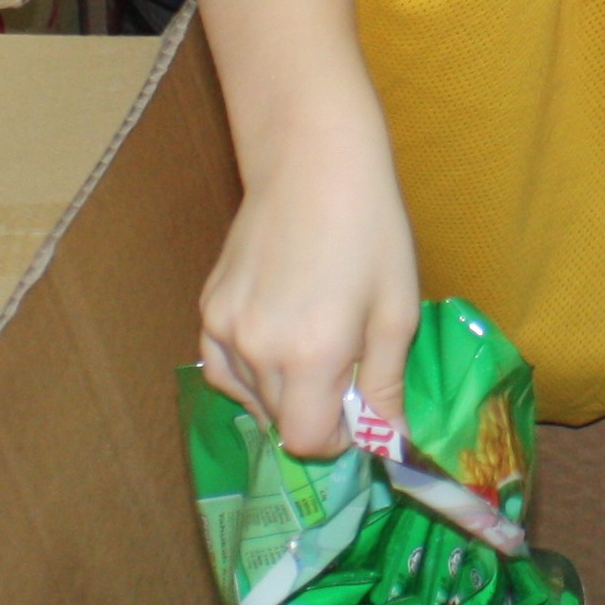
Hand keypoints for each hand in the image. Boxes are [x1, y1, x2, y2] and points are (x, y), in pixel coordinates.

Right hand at [197, 95, 420, 456]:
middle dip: (316, 413)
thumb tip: (388, 439)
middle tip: (345, 370)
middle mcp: (258, 349)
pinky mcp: (208, 307)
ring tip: (313, 345)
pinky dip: (249, 372)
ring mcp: (224, 328)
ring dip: (283, 392)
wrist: (312, 163)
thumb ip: (385, 385)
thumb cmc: (370, 232)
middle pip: (280, 422)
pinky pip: (222, 367)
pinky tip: (275, 345)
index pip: (307, 441)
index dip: (339, 439)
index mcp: (311, 355)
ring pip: (251, 397)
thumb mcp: (397, 312)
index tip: (359, 413)